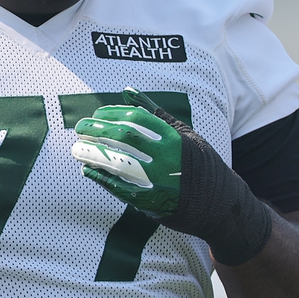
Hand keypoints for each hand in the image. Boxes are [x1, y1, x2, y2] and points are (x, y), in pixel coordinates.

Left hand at [71, 87, 272, 264]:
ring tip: (77, 149)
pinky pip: (119, 189)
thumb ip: (156, 114)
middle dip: (96, 130)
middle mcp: (166, 158)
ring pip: (117, 163)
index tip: (96, 113)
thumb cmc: (201, 166)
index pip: (136, 118)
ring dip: (92, 154)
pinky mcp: (151, 203)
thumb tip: (128, 91)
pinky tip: (88, 171)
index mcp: (174, 138)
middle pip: (123, 137)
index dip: (111, 113)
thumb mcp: (186, 135)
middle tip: (79, 128)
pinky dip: (101, 179)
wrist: (221, 206)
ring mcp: (158, 181)